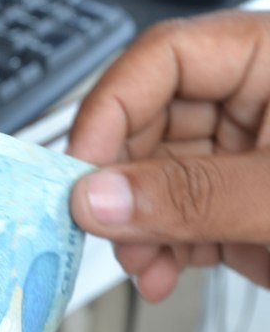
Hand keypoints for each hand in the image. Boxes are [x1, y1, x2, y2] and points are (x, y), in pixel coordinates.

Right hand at [67, 10, 269, 301]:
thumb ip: (195, 196)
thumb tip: (98, 197)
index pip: (164, 60)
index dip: (110, 110)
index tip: (80, 170)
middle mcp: (256, 101)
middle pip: (150, 122)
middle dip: (122, 183)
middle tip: (101, 225)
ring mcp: (246, 155)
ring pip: (158, 178)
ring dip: (138, 226)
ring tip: (142, 261)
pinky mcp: (244, 203)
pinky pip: (181, 216)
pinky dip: (163, 248)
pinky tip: (163, 271)